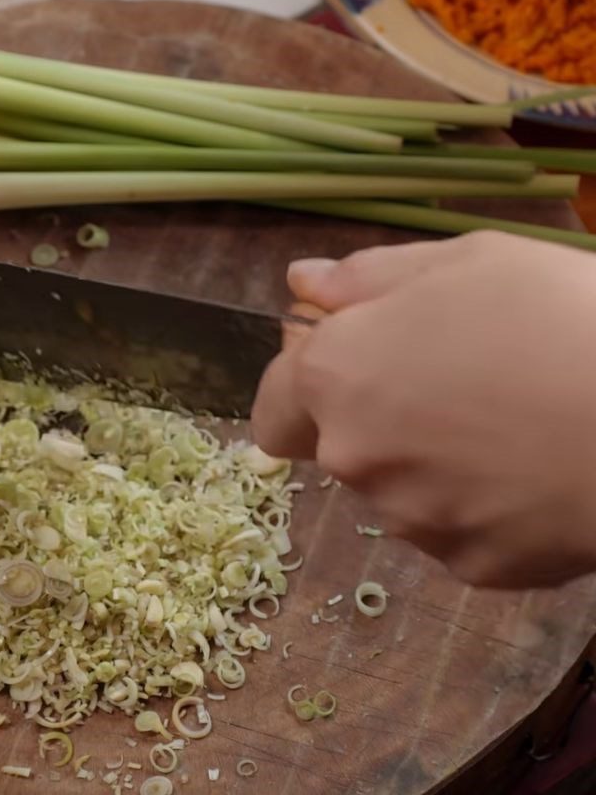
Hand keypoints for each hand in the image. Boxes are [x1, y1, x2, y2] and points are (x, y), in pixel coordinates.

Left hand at [252, 231, 595, 587]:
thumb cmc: (556, 314)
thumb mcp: (462, 262)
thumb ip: (365, 277)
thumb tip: (301, 283)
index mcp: (335, 379)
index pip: (273, 405)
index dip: (304, 385)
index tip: (353, 365)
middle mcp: (352, 457)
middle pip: (337, 444)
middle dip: (378, 417)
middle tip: (458, 383)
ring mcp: (410, 519)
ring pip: (397, 488)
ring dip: (430, 460)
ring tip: (511, 424)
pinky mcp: (470, 565)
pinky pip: (456, 529)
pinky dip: (480, 504)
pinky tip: (534, 472)